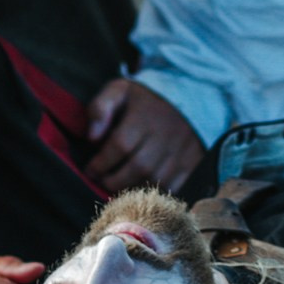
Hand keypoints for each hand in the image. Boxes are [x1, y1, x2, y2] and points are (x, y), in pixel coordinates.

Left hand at [84, 77, 205, 192]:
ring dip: (133, 188)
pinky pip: (174, 186)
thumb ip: (100, 108)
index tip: (90, 170)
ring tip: (119, 186)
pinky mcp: (193, 162)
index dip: (101, 162)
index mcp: (145, 116)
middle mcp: (166, 134)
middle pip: (138, 166)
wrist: (188, 98)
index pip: (120, 145)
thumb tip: (91, 136)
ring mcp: (182, 150)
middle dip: (115, 180)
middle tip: (103, 181)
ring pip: (156, 179)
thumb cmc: (145, 99)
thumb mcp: (119, 91)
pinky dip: (156, 192)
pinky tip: (142, 188)